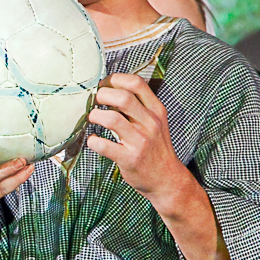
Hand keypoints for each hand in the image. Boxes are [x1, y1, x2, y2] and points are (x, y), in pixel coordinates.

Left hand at [85, 73, 193, 211]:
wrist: (167, 179)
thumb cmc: (156, 149)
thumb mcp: (156, 123)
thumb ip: (139, 107)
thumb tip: (112, 90)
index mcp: (156, 111)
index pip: (137, 83)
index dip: (116, 79)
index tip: (105, 84)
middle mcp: (150, 124)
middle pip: (123, 97)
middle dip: (103, 94)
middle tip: (95, 100)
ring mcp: (140, 142)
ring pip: (112, 119)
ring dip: (96, 115)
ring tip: (92, 118)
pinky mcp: (130, 159)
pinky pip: (105, 146)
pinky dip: (93, 141)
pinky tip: (93, 140)